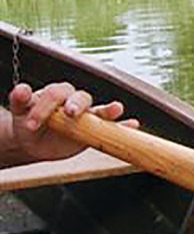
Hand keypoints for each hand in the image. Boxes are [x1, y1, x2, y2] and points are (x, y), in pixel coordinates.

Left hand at [6, 82, 137, 163]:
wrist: (34, 143)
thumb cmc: (28, 124)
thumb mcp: (20, 113)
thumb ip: (20, 100)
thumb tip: (21, 89)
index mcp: (57, 93)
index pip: (55, 93)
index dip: (44, 107)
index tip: (31, 124)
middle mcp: (74, 101)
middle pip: (82, 97)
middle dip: (78, 104)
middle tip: (70, 113)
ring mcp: (87, 116)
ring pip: (100, 109)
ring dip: (109, 109)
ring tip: (116, 109)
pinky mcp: (96, 130)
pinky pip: (113, 127)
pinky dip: (124, 125)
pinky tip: (133, 125)